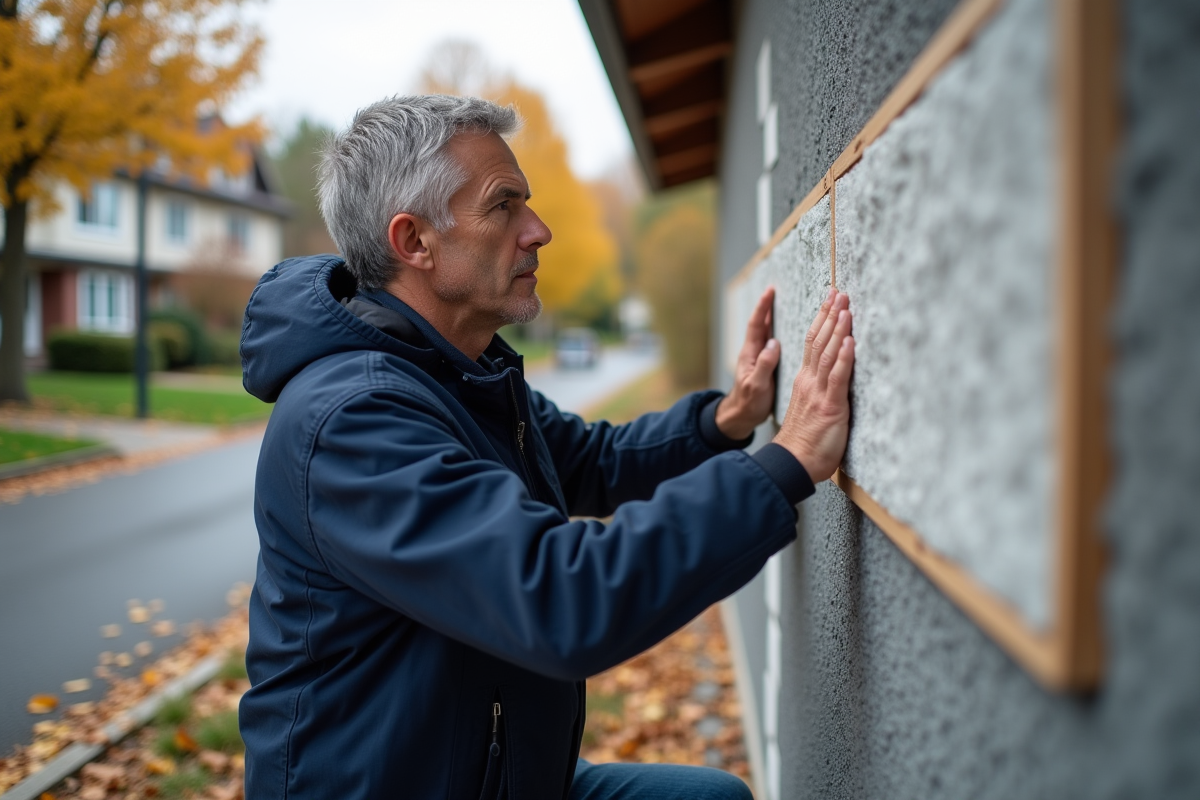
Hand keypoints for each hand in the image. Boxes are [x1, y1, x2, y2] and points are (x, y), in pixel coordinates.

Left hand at [716, 287, 780, 440]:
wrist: (741, 416)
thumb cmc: (748, 403)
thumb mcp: (756, 386)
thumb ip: (764, 366)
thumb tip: (773, 344)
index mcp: (750, 354)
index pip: (756, 325)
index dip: (762, 308)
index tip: (769, 291)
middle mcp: (753, 352)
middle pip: (761, 324)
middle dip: (767, 306)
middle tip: (777, 289)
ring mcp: (758, 358)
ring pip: (766, 332)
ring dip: (772, 316)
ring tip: (782, 302)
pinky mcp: (764, 364)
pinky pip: (771, 342)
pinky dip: (777, 330)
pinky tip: (786, 328)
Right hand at [773, 289, 854, 482]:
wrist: (792, 464)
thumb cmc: (804, 444)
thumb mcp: (811, 411)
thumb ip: (820, 392)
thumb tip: (833, 381)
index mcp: (805, 382)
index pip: (813, 344)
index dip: (823, 321)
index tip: (831, 301)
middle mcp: (809, 382)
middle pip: (819, 341)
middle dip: (830, 315)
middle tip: (839, 293)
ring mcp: (818, 393)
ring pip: (828, 353)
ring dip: (838, 329)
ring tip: (845, 307)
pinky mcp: (830, 406)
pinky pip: (837, 378)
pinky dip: (844, 358)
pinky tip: (850, 341)